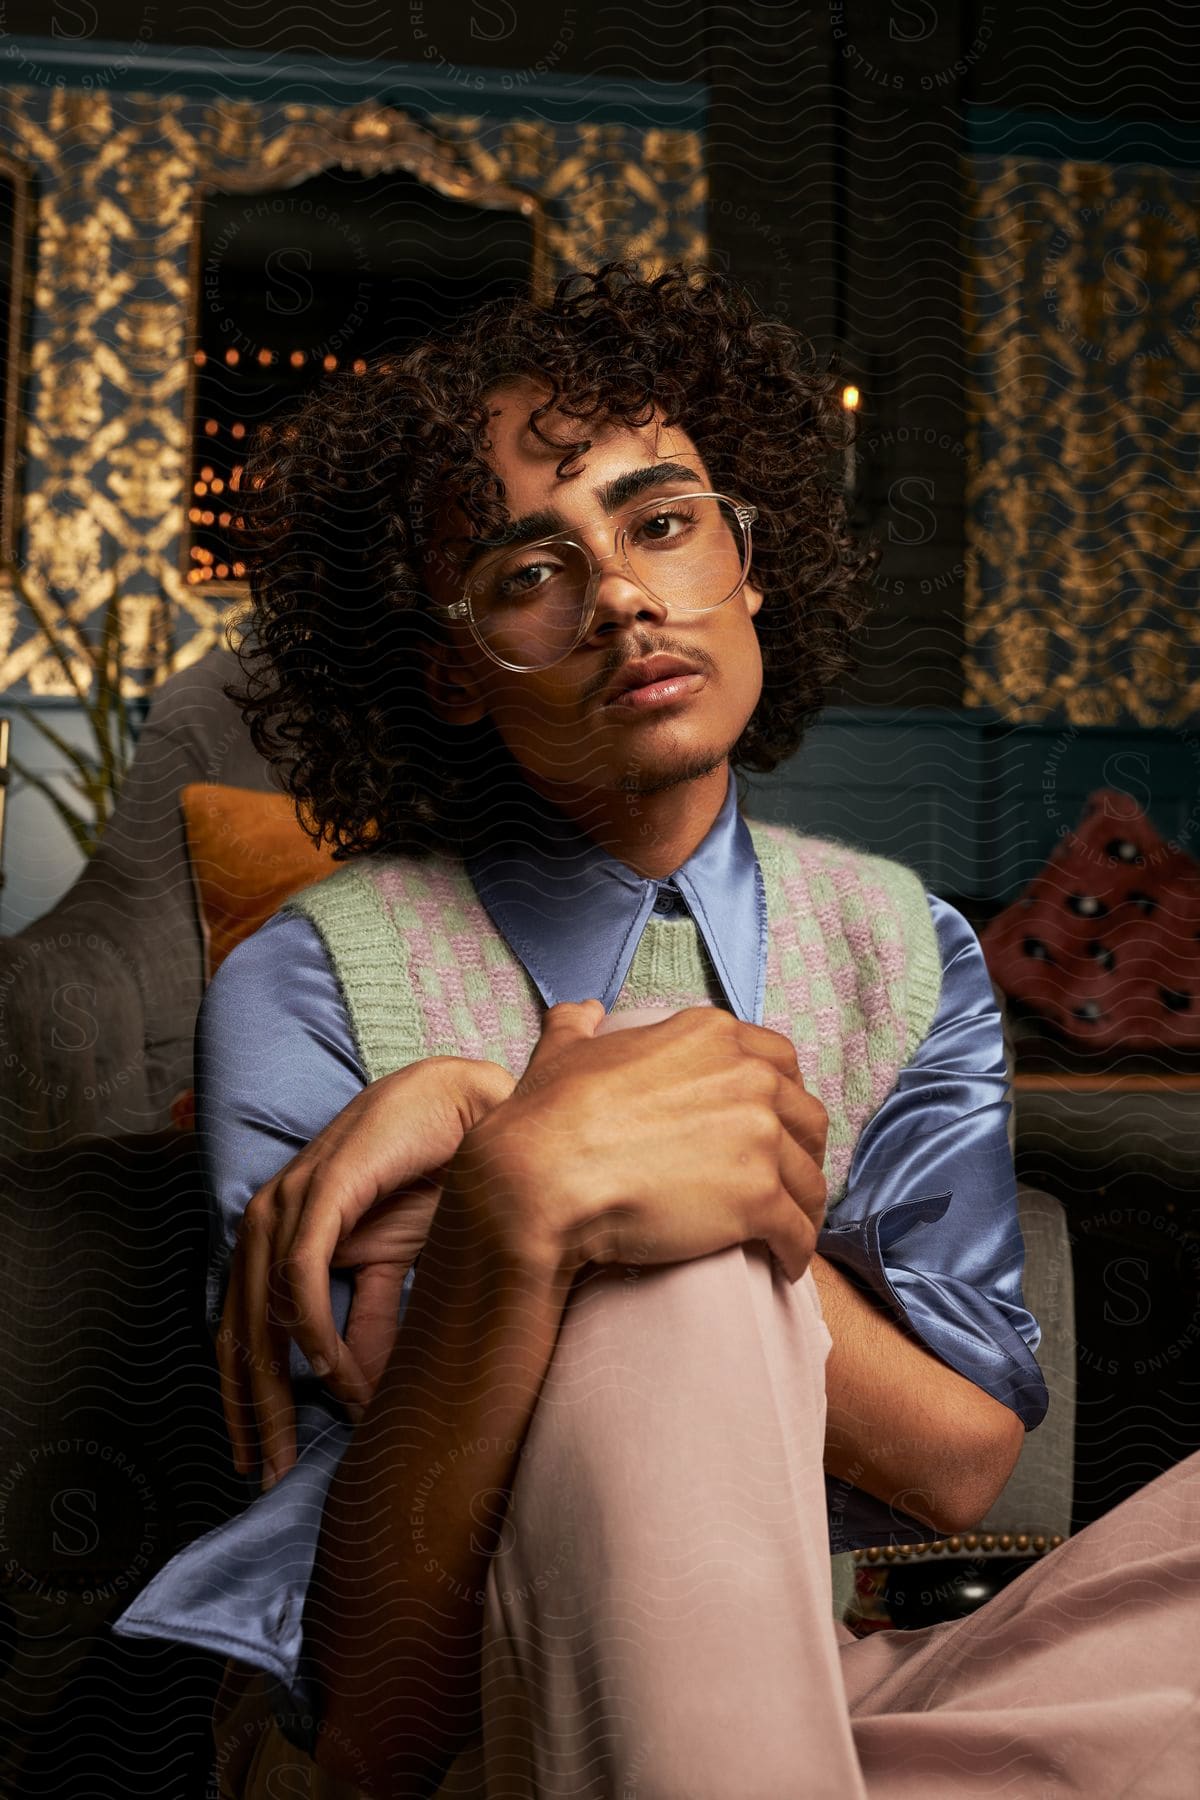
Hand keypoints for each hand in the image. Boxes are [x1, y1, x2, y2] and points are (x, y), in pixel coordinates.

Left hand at [218, 1055, 514, 1487]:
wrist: (465, 1106)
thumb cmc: (432, 1177)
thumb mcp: (396, 1265)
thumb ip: (371, 1322)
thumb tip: (357, 1396)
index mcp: (281, 1238)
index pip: (241, 1331)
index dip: (243, 1397)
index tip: (256, 1459)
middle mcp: (271, 1220)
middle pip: (242, 1332)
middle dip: (253, 1410)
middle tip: (266, 1473)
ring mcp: (291, 1201)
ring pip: (262, 1312)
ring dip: (278, 1387)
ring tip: (294, 1444)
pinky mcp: (323, 1188)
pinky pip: (303, 1274)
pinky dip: (315, 1330)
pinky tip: (335, 1376)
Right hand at [445, 1001, 826, 1286]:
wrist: (542, 1178)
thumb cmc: (548, 1118)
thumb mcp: (564, 1053)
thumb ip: (579, 1026)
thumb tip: (582, 1011)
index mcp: (710, 1036)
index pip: (779, 1061)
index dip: (781, 1098)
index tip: (772, 1126)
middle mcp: (747, 1077)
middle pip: (806, 1117)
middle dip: (802, 1150)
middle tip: (785, 1180)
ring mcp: (758, 1137)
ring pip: (809, 1178)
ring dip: (805, 1206)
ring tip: (788, 1231)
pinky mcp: (758, 1198)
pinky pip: (798, 1230)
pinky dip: (797, 1250)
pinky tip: (785, 1264)